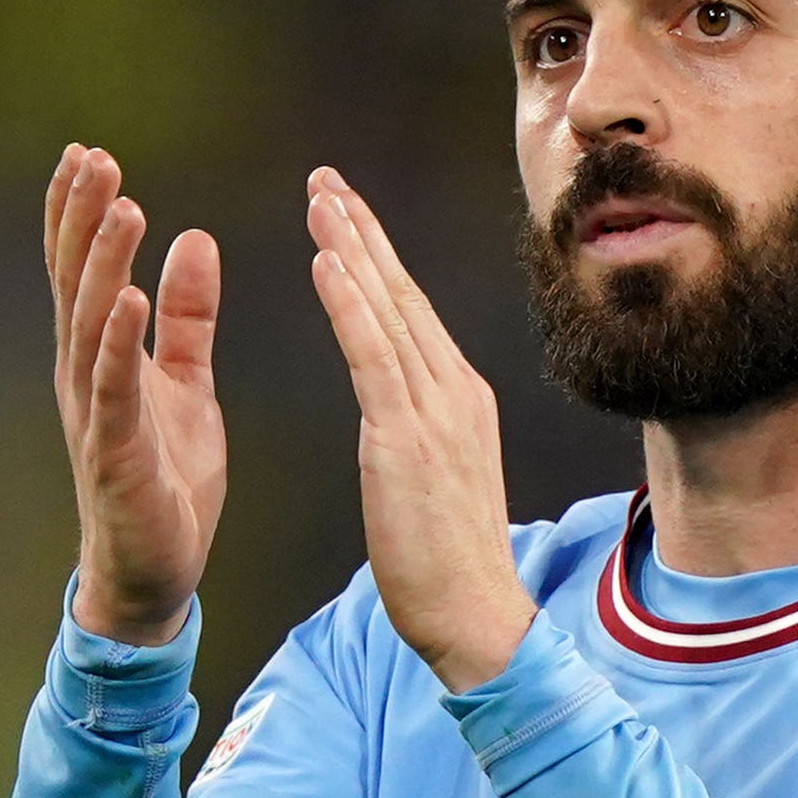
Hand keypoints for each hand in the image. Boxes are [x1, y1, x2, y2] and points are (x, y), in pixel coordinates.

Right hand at [44, 144, 225, 645]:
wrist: (156, 571)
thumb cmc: (165, 478)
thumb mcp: (186, 383)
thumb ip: (188, 316)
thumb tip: (195, 239)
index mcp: (101, 355)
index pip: (85, 269)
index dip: (82, 212)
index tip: (90, 151)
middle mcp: (84, 374)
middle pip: (77, 280)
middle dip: (83, 217)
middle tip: (93, 156)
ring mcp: (95, 412)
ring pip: (90, 322)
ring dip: (104, 263)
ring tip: (121, 205)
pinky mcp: (116, 451)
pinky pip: (113, 387)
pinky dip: (117, 341)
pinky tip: (128, 299)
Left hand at [304, 168, 542, 693]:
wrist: (477, 616)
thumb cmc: (452, 564)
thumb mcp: (440, 478)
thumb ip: (423, 433)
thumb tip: (402, 413)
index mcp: (461, 400)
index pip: (411, 313)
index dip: (377, 257)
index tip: (346, 212)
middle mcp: (454, 393)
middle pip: (401, 295)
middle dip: (362, 233)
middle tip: (326, 180)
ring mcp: (434, 414)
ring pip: (386, 313)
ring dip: (350, 248)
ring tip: (319, 200)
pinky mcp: (404, 441)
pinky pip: (372, 358)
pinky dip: (349, 304)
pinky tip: (325, 263)